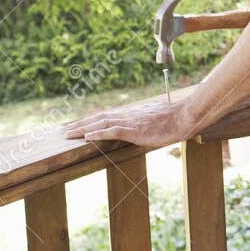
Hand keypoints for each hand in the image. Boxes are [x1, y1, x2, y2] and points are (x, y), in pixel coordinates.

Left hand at [64, 97, 197, 149]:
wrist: (185, 117)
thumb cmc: (174, 119)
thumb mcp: (156, 120)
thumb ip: (145, 122)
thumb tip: (143, 127)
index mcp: (131, 114)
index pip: (106, 116)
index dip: (90, 120)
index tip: (77, 125)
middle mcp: (127, 115)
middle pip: (98, 118)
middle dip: (80, 124)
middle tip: (64, 130)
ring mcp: (131, 122)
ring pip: (101, 123)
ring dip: (83, 128)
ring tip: (69, 134)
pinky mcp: (135, 130)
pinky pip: (113, 131)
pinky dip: (99, 132)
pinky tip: (87, 136)